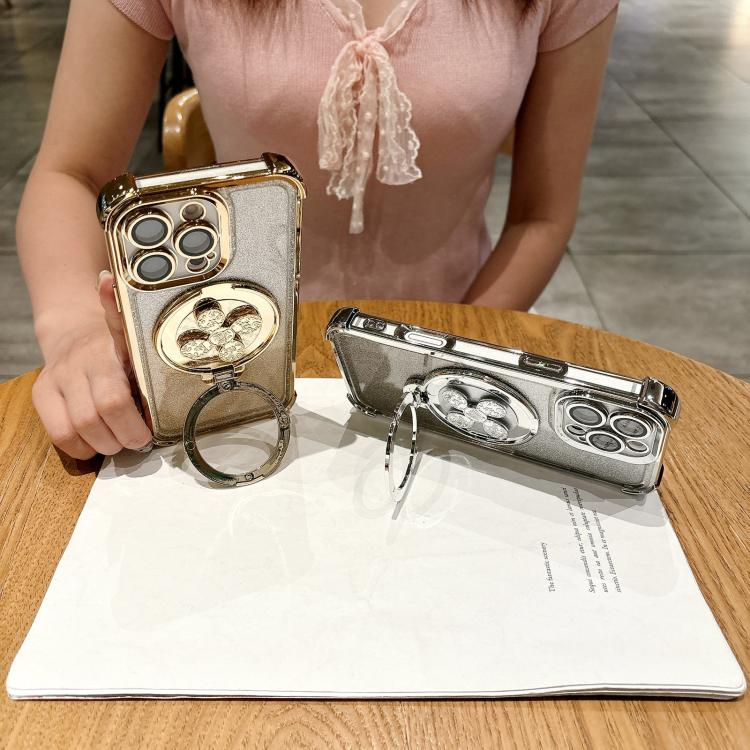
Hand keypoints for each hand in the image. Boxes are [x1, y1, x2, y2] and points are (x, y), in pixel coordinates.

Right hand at [32, 271, 151, 458]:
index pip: (113, 399)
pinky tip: (96, 441)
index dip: (131, 424)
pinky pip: (57, 435)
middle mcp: (75, 367)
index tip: (147, 433)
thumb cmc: (113, 338)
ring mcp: (55, 382)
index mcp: (103, 352)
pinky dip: (80, 447)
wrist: (73, 329)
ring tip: (119, 440)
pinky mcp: (42, 396)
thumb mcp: (129, 329)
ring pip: (74, 430)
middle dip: (121, 438)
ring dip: (103, 444)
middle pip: (94, 418)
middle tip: (137, 439)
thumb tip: (108, 280)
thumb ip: (125, 316)